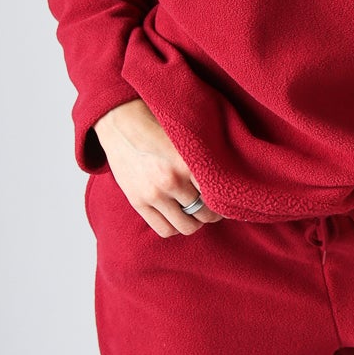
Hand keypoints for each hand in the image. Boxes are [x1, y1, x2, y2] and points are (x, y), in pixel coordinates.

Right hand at [93, 99, 224, 236]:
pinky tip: (178, 217)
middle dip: (211, 213)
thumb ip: (205, 159)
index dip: (225, 201)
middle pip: (204, 214)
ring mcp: (154, 194)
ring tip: (195, 214)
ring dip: (195, 223)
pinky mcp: (138, 202)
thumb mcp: (187, 139)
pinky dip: (175, 227)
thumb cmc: (159, 129)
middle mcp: (171, 181)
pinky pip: (165, 229)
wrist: (123, 125)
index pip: (217, 195)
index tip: (226, 199)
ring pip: (186, 226)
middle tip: (212, 208)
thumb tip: (230, 179)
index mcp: (187, 163)